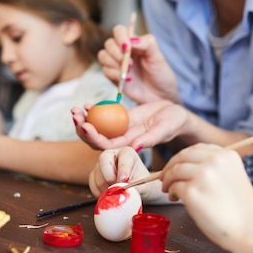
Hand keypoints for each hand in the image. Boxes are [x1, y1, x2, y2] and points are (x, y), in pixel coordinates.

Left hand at [72, 100, 189, 149]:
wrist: (177, 116)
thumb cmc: (174, 123)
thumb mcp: (165, 129)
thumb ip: (152, 138)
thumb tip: (136, 147)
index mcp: (130, 145)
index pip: (106, 145)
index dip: (93, 137)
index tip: (85, 125)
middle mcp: (122, 139)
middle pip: (95, 138)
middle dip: (82, 128)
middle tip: (75, 114)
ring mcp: (120, 129)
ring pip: (97, 128)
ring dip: (84, 119)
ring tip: (76, 109)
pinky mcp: (121, 118)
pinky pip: (104, 116)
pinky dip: (94, 111)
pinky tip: (87, 104)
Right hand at [88, 147, 160, 201]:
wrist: (137, 188)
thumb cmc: (141, 183)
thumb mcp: (143, 185)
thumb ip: (135, 188)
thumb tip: (124, 193)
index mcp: (127, 153)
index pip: (123, 156)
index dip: (123, 168)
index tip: (124, 180)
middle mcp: (112, 155)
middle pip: (104, 159)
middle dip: (109, 175)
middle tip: (116, 187)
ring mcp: (101, 164)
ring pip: (97, 174)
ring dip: (105, 187)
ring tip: (115, 194)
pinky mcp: (94, 175)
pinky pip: (92, 184)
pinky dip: (99, 192)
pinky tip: (108, 196)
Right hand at [97, 25, 179, 103]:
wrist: (161, 95)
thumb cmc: (161, 74)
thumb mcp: (158, 57)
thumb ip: (148, 44)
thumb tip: (132, 40)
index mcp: (133, 43)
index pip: (119, 31)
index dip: (120, 37)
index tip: (128, 48)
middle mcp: (123, 52)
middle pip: (109, 43)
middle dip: (117, 53)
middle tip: (131, 64)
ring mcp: (117, 64)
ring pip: (103, 55)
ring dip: (113, 63)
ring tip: (129, 71)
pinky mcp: (113, 77)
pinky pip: (105, 71)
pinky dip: (114, 74)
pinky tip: (128, 80)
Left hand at [159, 144, 252, 249]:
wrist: (250, 229)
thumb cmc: (241, 209)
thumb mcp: (233, 177)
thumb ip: (215, 168)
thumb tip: (187, 167)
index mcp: (227, 155)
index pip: (197, 149)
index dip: (184, 157)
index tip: (177, 166)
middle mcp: (215, 160)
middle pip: (183, 156)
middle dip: (171, 166)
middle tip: (164, 177)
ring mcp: (203, 175)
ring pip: (175, 170)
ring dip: (168, 179)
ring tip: (168, 189)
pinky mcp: (192, 191)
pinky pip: (174, 187)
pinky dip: (171, 192)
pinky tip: (174, 198)